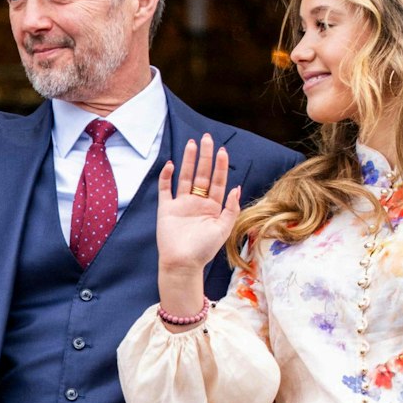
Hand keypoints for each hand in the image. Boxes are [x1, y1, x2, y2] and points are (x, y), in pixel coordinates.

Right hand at [155, 135, 240, 316]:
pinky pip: (165, 189)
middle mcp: (197, 202)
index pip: (218, 182)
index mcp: (212, 207)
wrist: (182, 263)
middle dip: (205, 157)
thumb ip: (231, 208)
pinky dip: (166, 177)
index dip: (221, 166)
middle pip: (202, 174)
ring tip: (191, 144)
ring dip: (188, 161)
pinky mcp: (166, 208)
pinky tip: (171, 164)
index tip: (223, 151)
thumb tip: (236, 187)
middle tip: (207, 138)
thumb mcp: (223, 229)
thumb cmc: (203, 250)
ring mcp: (181, 204)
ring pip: (185, 177)